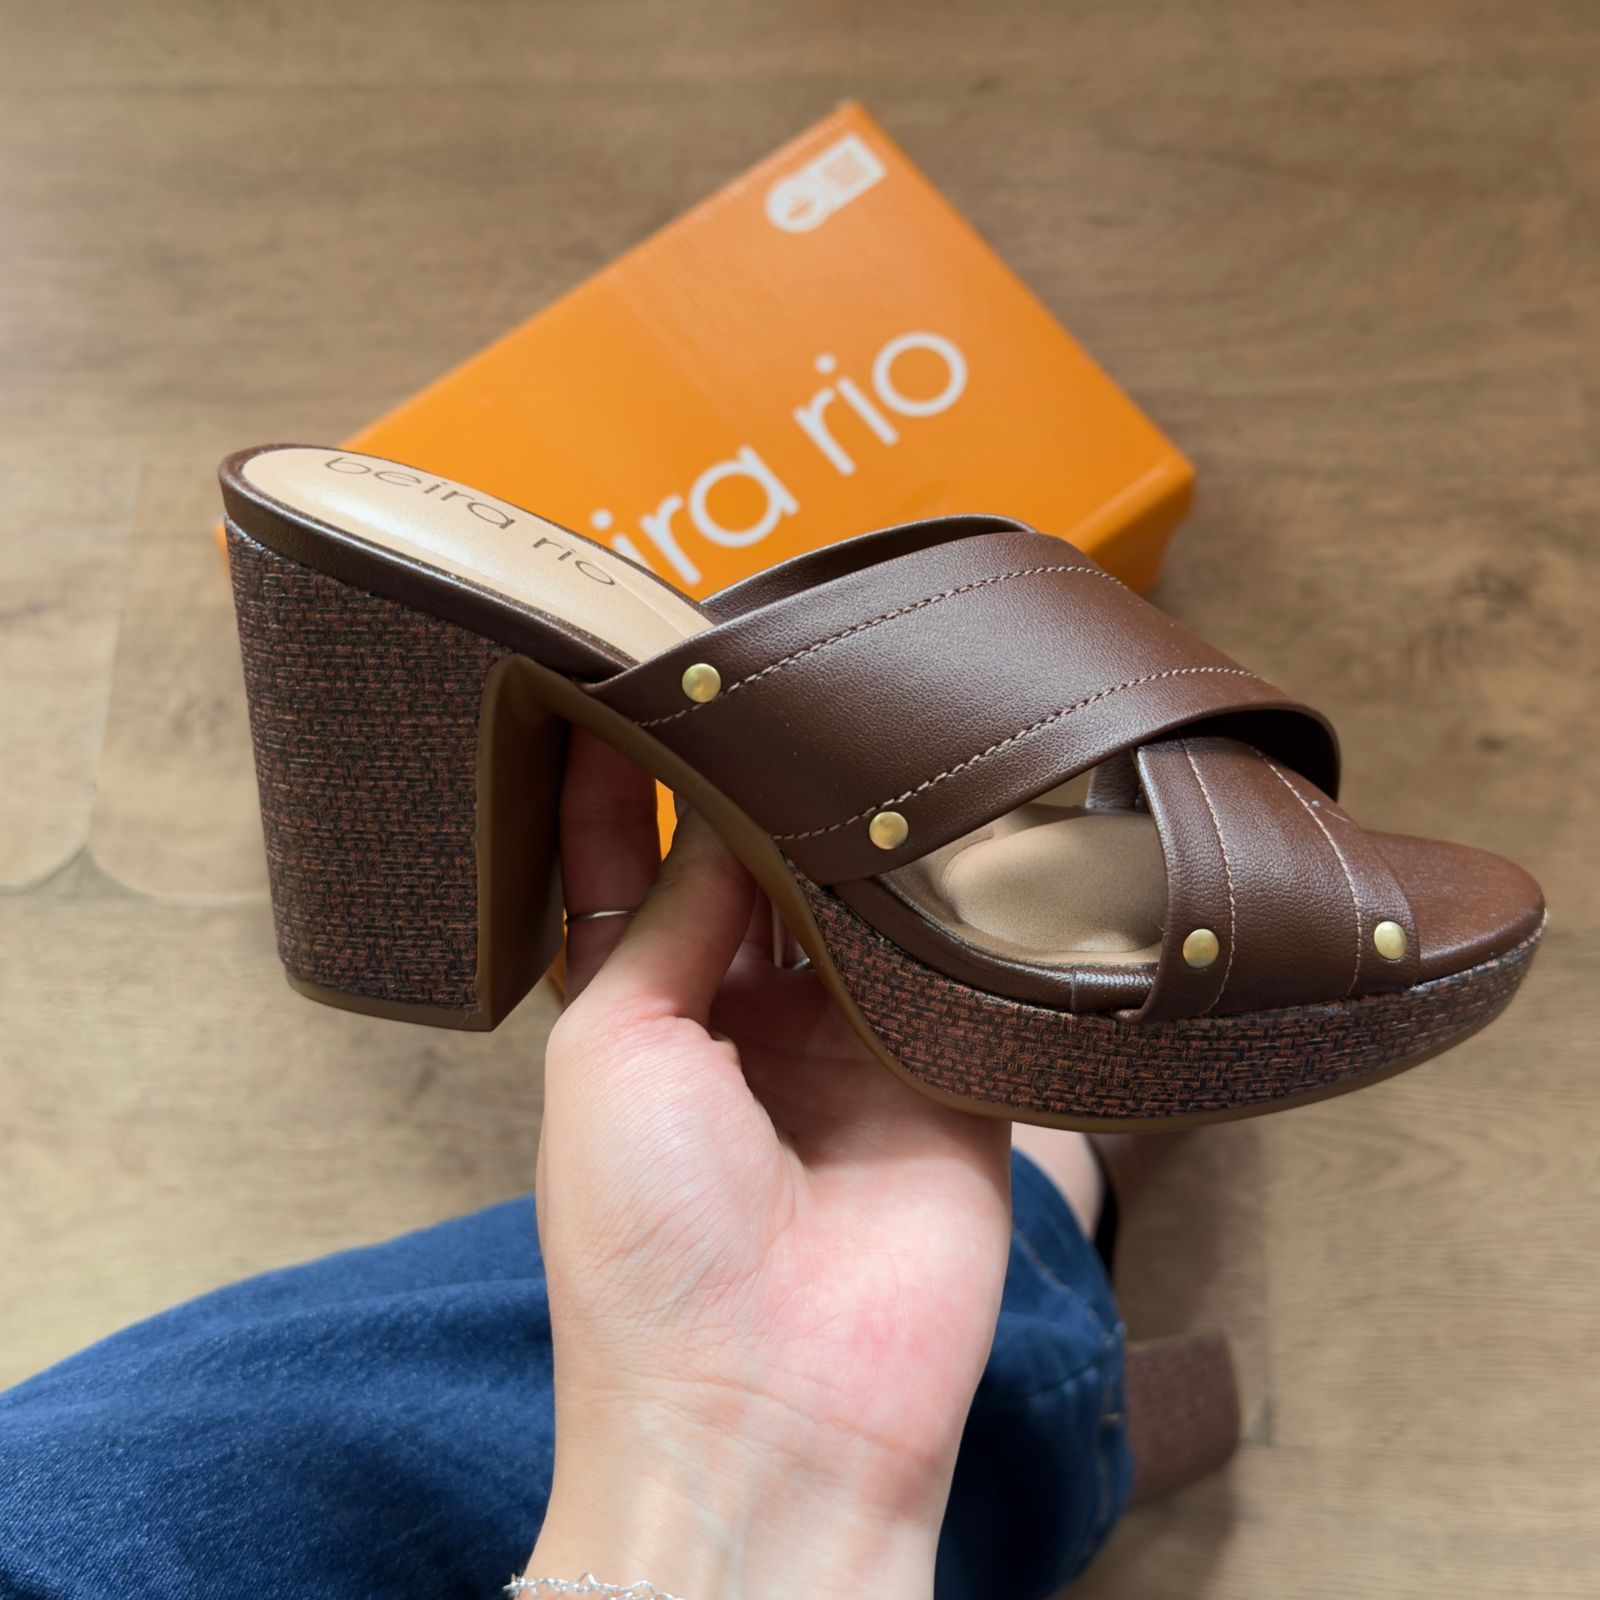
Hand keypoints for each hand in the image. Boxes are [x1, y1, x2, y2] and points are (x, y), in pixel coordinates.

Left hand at [528, 732, 1012, 1598]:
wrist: (776, 1414)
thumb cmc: (648, 1252)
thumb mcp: (614, 1056)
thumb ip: (663, 922)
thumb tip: (713, 813)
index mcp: (643, 1023)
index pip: (631, 870)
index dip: (627, 780)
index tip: (629, 678)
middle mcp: (746, 1026)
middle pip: (754, 872)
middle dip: (756, 786)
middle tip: (765, 670)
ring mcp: (849, 1048)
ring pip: (856, 902)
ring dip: (853, 829)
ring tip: (857, 716)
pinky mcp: (945, 1077)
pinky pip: (953, 965)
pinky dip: (951, 900)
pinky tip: (953, 814)